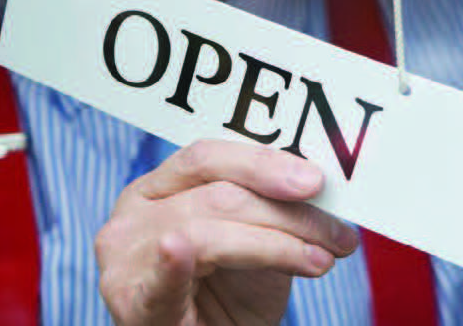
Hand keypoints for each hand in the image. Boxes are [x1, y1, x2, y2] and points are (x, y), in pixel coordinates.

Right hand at [95, 140, 359, 324]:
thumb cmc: (224, 304)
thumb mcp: (255, 249)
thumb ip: (272, 215)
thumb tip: (320, 186)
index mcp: (157, 190)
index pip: (207, 158)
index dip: (262, 163)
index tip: (316, 181)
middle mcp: (134, 214)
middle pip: (217, 194)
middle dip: (287, 212)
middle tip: (337, 233)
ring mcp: (125, 256)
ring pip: (206, 230)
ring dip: (276, 245)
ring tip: (319, 260)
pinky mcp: (131, 300)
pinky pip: (155, 273)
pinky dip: (171, 263)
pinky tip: (178, 251)